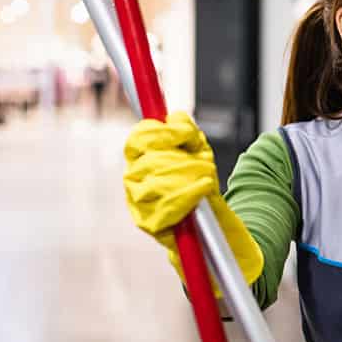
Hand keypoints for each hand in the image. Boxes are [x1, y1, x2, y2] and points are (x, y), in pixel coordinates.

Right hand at [123, 111, 263, 291]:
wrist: (208, 221)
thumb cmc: (199, 181)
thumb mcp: (198, 151)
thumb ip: (186, 132)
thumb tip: (175, 117)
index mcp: (139, 158)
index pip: (139, 140)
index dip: (161, 133)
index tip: (185, 134)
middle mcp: (133, 179)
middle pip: (151, 160)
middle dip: (182, 159)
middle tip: (204, 163)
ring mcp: (137, 203)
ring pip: (157, 182)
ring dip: (187, 177)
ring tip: (207, 178)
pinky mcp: (148, 224)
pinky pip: (166, 208)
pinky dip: (189, 196)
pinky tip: (204, 190)